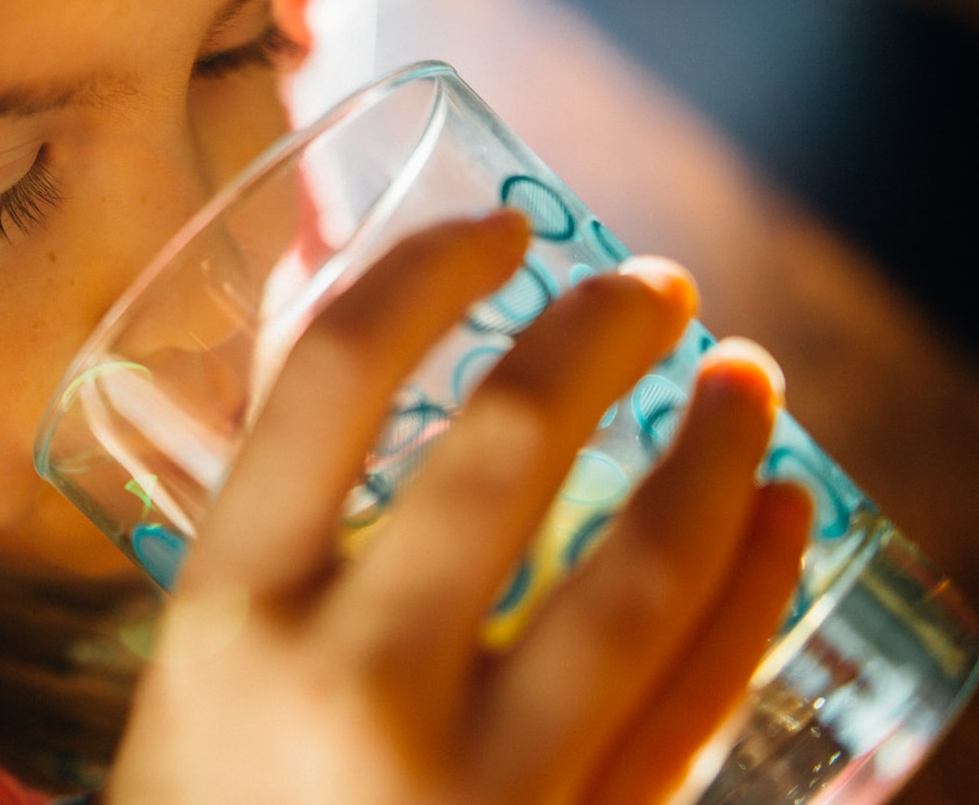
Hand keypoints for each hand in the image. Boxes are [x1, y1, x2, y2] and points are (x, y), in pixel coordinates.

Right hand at [104, 211, 810, 804]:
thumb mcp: (192, 671)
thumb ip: (277, 545)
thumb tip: (391, 384)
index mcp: (227, 611)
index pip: (332, 379)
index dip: (426, 270)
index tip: (495, 229)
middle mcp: (350, 680)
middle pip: (505, 450)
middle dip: (598, 334)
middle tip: (649, 285)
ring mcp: (475, 779)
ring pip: (638, 574)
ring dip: (718, 450)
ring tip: (748, 374)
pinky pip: (693, 704)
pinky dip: (754, 591)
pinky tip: (786, 512)